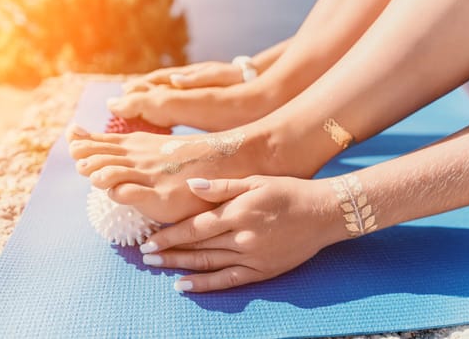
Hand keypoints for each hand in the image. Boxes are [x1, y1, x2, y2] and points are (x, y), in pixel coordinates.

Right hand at [123, 61, 244, 91]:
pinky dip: (159, 103)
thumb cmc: (233, 78)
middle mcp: (183, 80)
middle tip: (119, 100)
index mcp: (186, 76)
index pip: (156, 80)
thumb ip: (195, 79)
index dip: (139, 88)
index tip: (122, 94)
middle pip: (154, 85)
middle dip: (136, 91)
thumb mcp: (216, 76)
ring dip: (145, 96)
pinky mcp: (194, 95)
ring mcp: (188, 86)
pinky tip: (155, 111)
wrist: (250, 80)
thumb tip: (174, 79)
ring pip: (161, 91)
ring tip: (129, 103)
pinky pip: (171, 99)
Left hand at [139, 176, 343, 291]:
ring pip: (208, 263)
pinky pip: (228, 280)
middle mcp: (242, 236)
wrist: (324, 213)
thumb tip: (191, 186)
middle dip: (168, 251)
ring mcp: (252, 256)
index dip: (169, 234)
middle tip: (144, 255)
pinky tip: (184, 286)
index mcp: (238, 212)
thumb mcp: (256, 181)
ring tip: (157, 266)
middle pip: (197, 246)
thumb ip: (222, 186)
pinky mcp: (262, 271)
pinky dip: (204, 285)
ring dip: (179, 266)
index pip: (194, 227)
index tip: (149, 239)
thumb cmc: (289, 191)